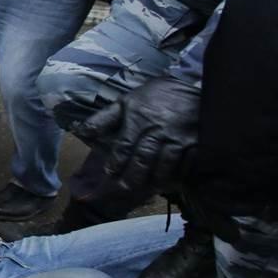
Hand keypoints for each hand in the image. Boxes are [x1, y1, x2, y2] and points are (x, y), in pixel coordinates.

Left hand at [81, 76, 201, 196]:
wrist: (193, 87)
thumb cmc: (155, 96)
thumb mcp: (127, 101)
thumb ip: (105, 118)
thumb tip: (80, 131)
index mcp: (138, 118)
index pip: (124, 146)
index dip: (116, 162)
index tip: (109, 173)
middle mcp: (157, 130)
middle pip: (142, 159)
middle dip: (132, 177)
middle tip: (124, 188)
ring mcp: (178, 139)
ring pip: (163, 166)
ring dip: (153, 180)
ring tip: (145, 190)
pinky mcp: (196, 144)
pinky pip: (185, 165)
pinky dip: (176, 176)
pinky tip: (169, 183)